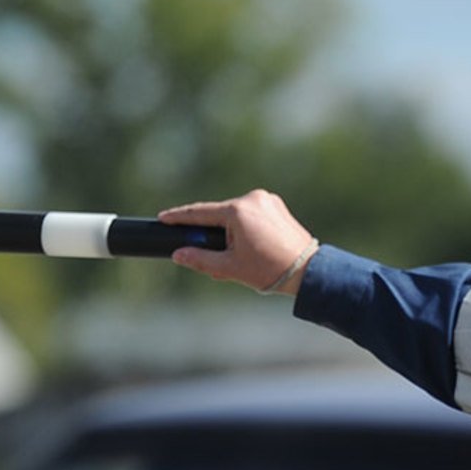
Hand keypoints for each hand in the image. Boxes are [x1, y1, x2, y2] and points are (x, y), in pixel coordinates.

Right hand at [158, 189, 318, 294]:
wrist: (307, 271)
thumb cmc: (269, 270)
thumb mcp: (229, 268)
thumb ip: (200, 259)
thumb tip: (178, 254)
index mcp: (239, 211)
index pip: (200, 212)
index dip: (179, 217)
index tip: (163, 218)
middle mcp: (253, 199)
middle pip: (220, 215)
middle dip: (212, 233)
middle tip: (213, 255)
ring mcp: (267, 200)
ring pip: (236, 215)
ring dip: (230, 232)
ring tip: (242, 257)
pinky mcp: (277, 206)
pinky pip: (252, 214)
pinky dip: (245, 228)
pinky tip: (252, 248)